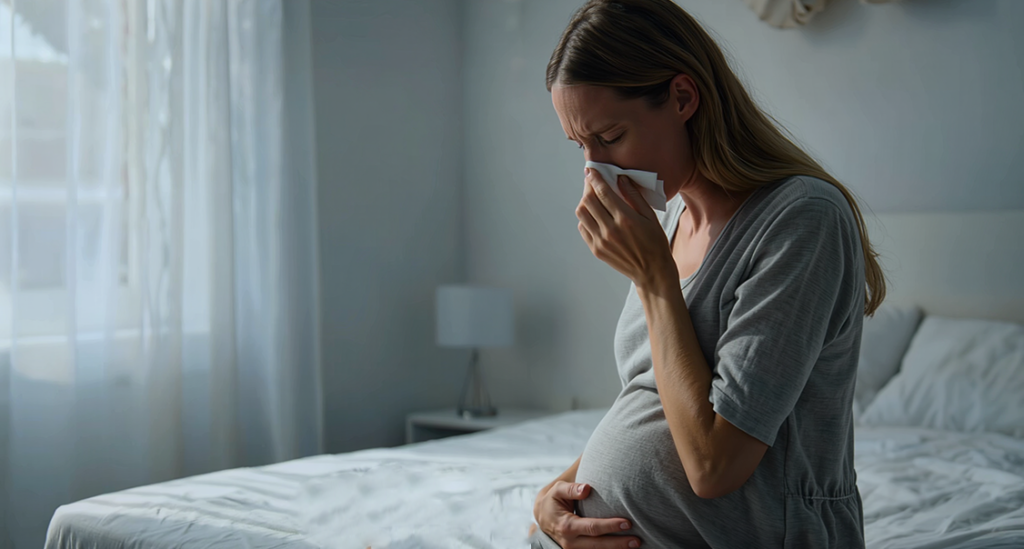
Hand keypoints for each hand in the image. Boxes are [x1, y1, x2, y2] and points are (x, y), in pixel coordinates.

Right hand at [530, 481, 641, 547]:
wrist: (543, 517)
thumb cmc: (553, 501)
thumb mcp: (558, 490)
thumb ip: (571, 489)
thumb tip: (587, 488)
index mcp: (566, 526)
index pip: (592, 528)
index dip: (610, 526)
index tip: (627, 523)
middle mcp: (570, 542)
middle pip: (598, 545)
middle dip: (619, 544)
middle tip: (637, 540)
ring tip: (635, 546)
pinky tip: (623, 548)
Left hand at [577, 168, 676, 288]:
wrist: (652, 271)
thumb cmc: (655, 242)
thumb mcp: (650, 216)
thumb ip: (634, 196)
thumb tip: (621, 178)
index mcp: (626, 219)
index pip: (603, 192)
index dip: (595, 178)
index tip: (591, 170)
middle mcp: (610, 229)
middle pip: (588, 201)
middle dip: (588, 188)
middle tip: (593, 183)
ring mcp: (601, 241)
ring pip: (582, 214)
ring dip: (585, 202)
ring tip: (594, 199)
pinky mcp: (596, 250)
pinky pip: (583, 228)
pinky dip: (586, 218)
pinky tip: (595, 215)